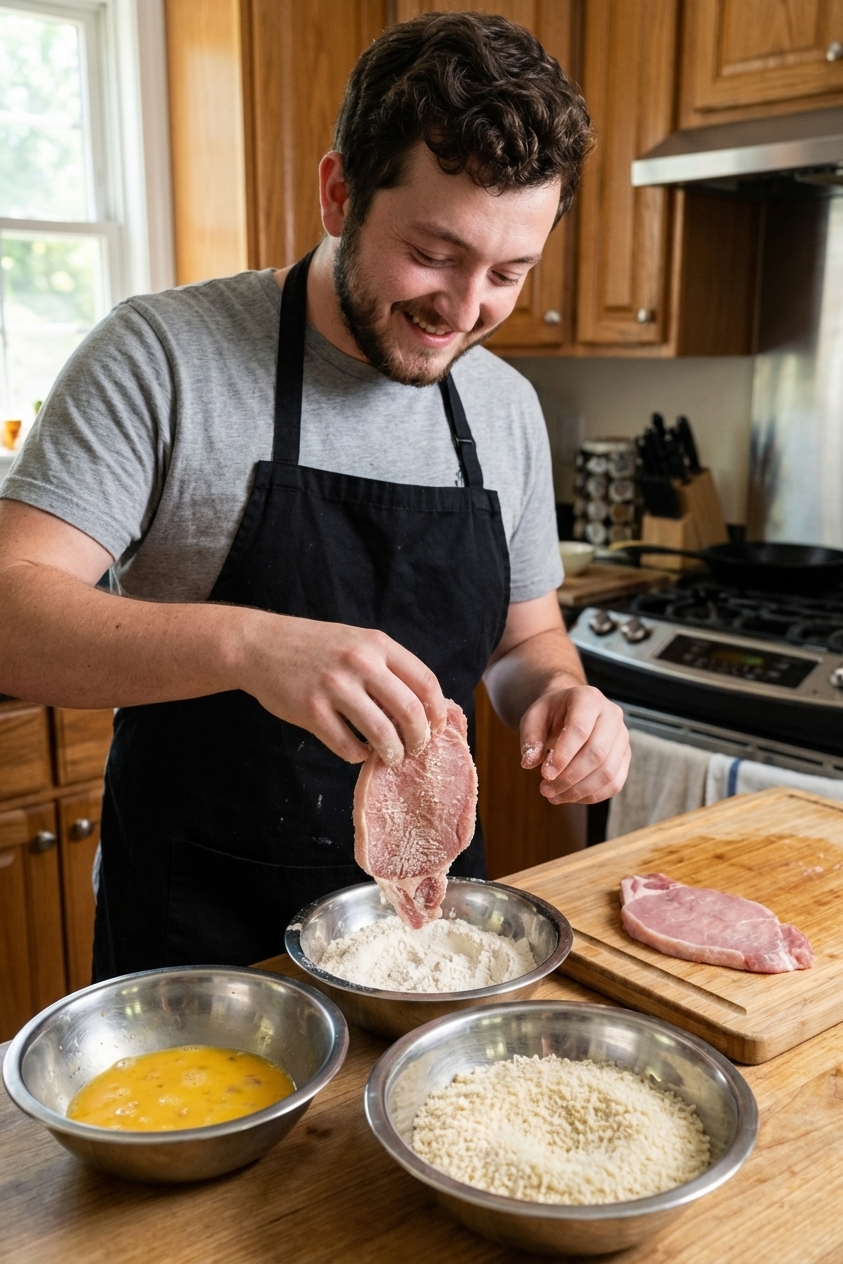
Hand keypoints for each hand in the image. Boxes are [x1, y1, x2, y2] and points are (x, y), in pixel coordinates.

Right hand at [237, 612, 446, 766]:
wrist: (261, 645)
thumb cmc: (315, 647)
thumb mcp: (357, 642)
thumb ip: (387, 667)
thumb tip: (423, 707)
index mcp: (377, 644)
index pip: (425, 682)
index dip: (437, 711)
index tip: (437, 728)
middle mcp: (360, 663)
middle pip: (409, 711)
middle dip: (419, 738)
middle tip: (415, 749)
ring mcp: (334, 687)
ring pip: (381, 733)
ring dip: (392, 753)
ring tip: (391, 757)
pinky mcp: (311, 711)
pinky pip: (347, 746)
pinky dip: (359, 756)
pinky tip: (359, 752)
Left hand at [519, 685, 629, 803]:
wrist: (571, 710)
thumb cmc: (551, 714)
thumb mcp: (533, 718)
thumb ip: (530, 738)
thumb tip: (529, 762)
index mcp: (588, 698)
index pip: (579, 729)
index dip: (563, 756)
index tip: (544, 775)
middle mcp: (612, 714)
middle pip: (597, 753)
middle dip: (569, 778)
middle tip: (545, 790)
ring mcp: (622, 736)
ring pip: (608, 772)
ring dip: (579, 790)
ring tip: (554, 796)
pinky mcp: (625, 756)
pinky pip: (614, 783)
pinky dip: (592, 795)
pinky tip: (571, 796)